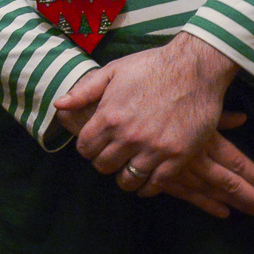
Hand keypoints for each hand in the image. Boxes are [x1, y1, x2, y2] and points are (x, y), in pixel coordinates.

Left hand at [53, 33, 253, 222]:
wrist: (194, 67)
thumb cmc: (151, 66)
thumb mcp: (113, 71)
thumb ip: (84, 91)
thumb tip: (59, 105)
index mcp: (110, 116)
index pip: (85, 148)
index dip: (87, 147)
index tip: (95, 145)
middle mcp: (129, 136)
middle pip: (103, 166)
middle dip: (104, 161)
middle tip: (112, 155)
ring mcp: (154, 149)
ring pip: (128, 180)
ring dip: (124, 177)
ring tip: (127, 169)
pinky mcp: (177, 157)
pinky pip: (156, 184)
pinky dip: (147, 187)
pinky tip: (146, 181)